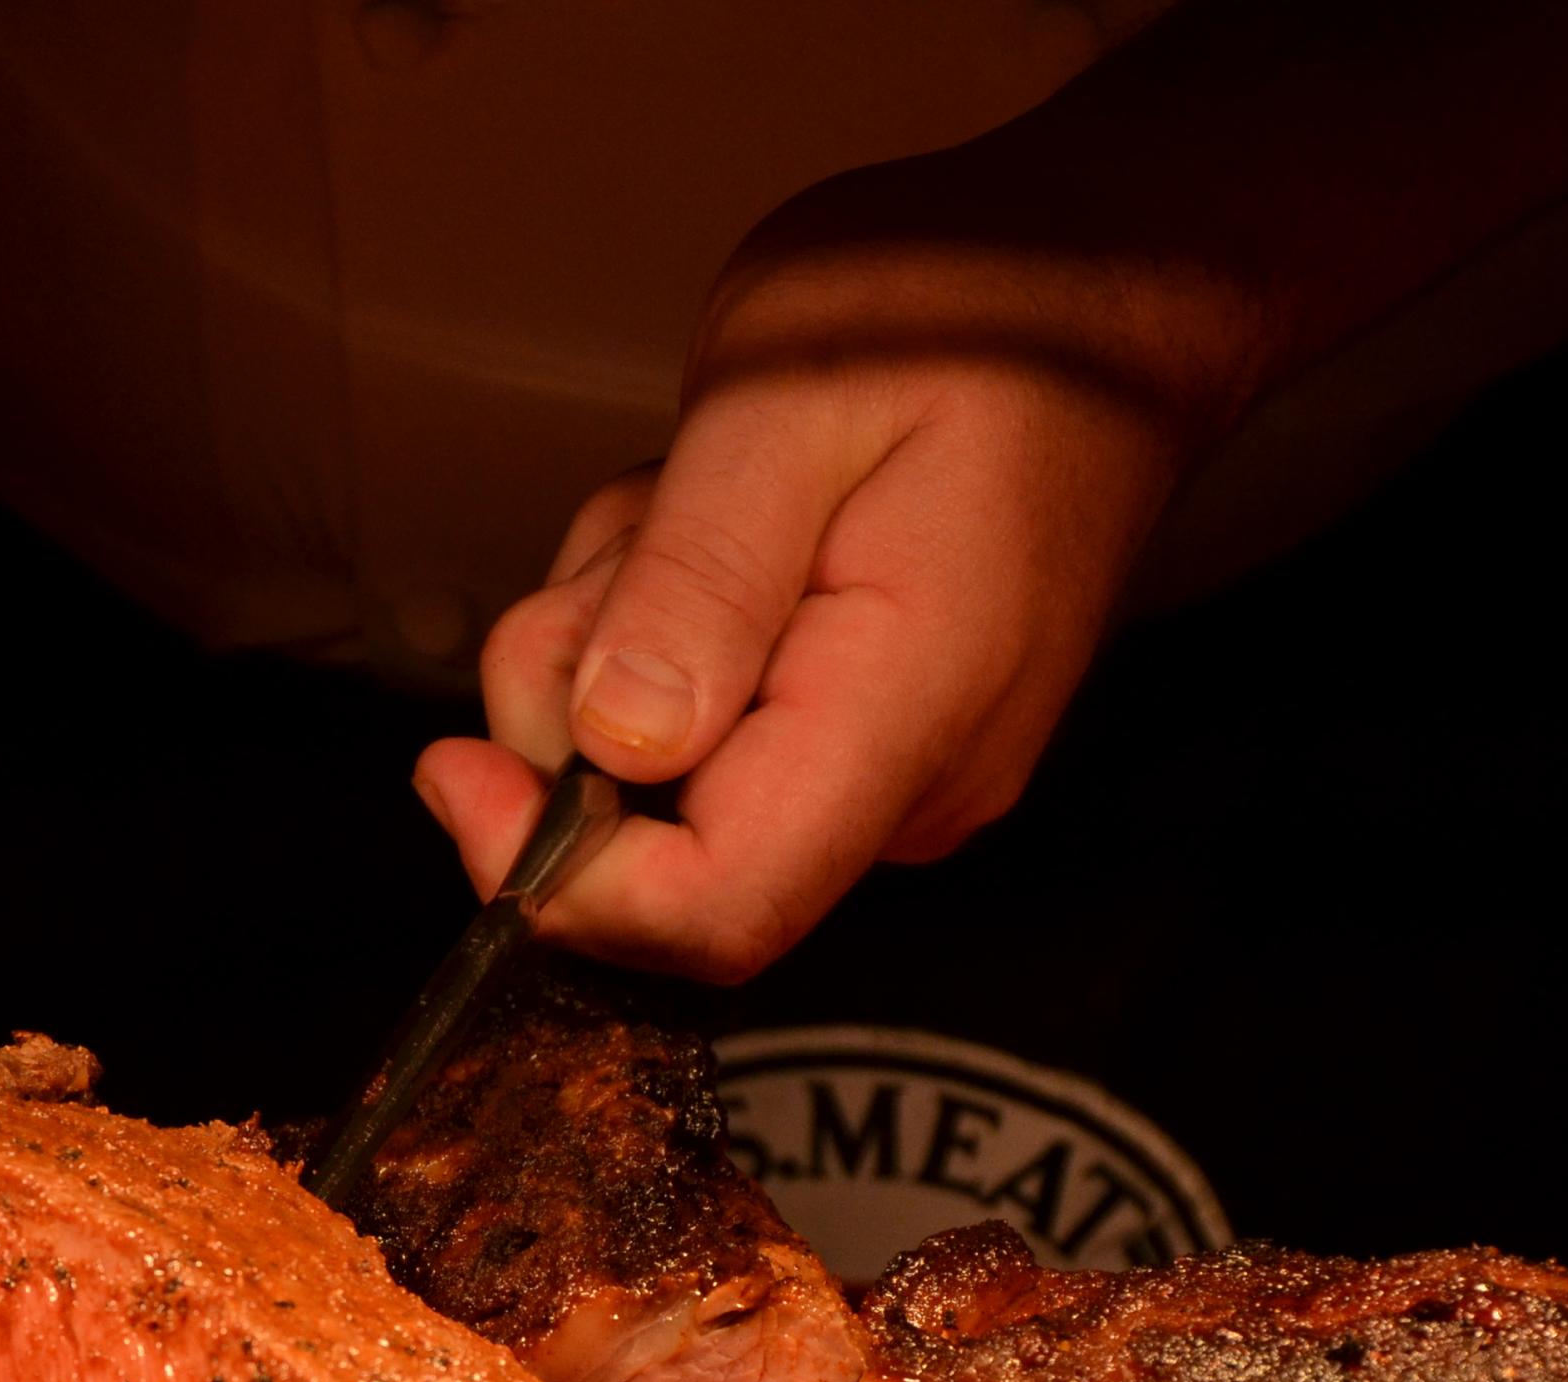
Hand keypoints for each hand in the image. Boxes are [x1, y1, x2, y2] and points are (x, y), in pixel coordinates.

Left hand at [414, 159, 1262, 983]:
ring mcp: (900, 771)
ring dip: (621, 640)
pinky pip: (709, 734)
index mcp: (908, 711)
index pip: (716, 911)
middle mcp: (917, 785)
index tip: (455, 767)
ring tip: (699, 496)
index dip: (557, 879)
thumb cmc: (972, 311)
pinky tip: (726, 521)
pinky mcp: (871, 740)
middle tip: (636, 525)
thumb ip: (698, 583)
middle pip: (665, 850)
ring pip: (668, 783)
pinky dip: (669, 633)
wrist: (1111, 284)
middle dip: (578, 703)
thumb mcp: (786, 399)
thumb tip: (614, 748)